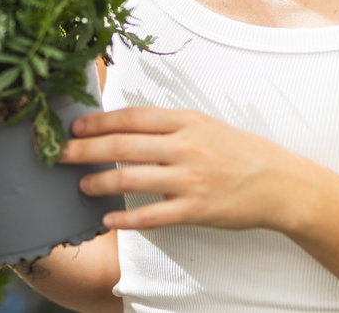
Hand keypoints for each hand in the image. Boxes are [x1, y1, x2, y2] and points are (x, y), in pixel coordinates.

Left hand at [57, 107, 305, 231]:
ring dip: (100, 183)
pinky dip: (127, 219)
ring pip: (132, 179)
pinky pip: (153, 216)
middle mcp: (186, 146)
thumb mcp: (204, 125)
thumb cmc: (238, 152)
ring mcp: (191, 179)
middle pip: (123, 145)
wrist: (279, 182)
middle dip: (85, 150)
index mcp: (186, 121)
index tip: (75, 128)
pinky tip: (109, 220)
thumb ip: (168, 125)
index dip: (99, 122)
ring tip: (81, 186)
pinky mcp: (196, 210)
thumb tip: (124, 126)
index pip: (132, 117)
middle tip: (60, 155)